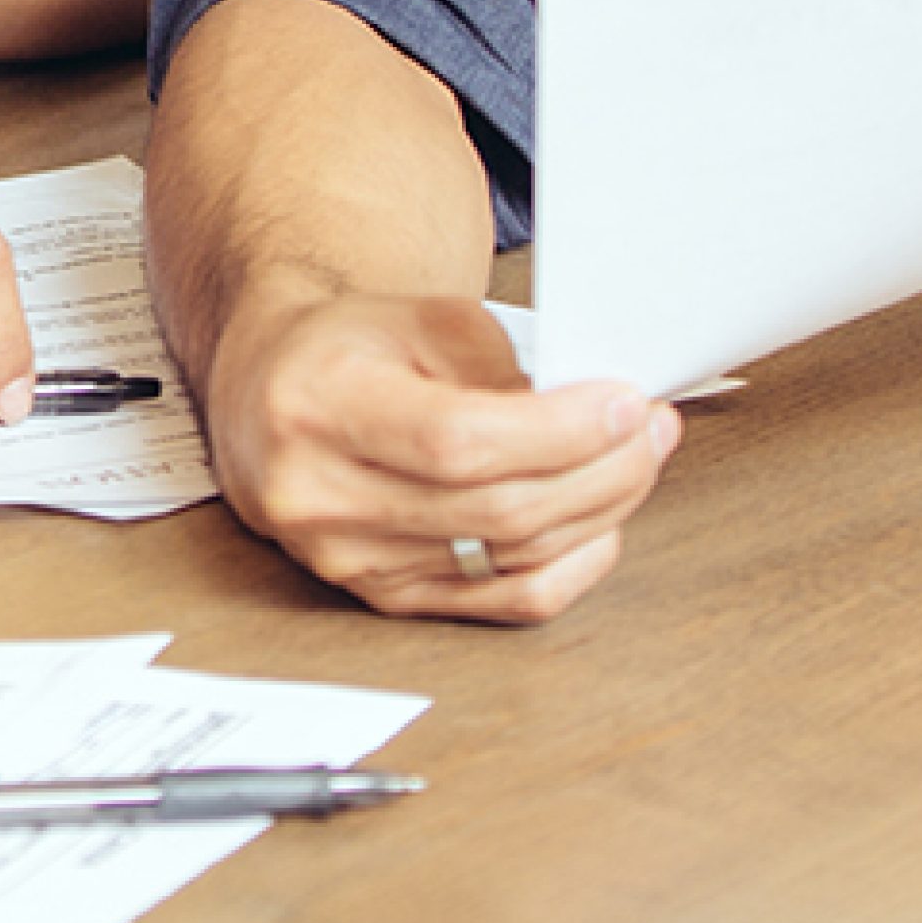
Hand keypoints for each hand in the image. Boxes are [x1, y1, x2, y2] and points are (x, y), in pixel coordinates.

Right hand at [196, 278, 677, 621]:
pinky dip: (569, 569)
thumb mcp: (416, 318)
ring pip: (508, 559)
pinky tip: (601, 527)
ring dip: (597, 513)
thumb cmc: (349, 348)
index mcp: (316, 406)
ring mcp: (347, 560)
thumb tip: (600, 418)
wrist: (271, 395)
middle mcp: (318, 496)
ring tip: (636, 463)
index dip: (556, 432)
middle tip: (650, 431)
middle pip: (493, 509)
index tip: (625, 405)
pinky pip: (500, 604)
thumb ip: (500, 365)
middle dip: (599, 471)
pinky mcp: (381, 597)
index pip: (456, 441)